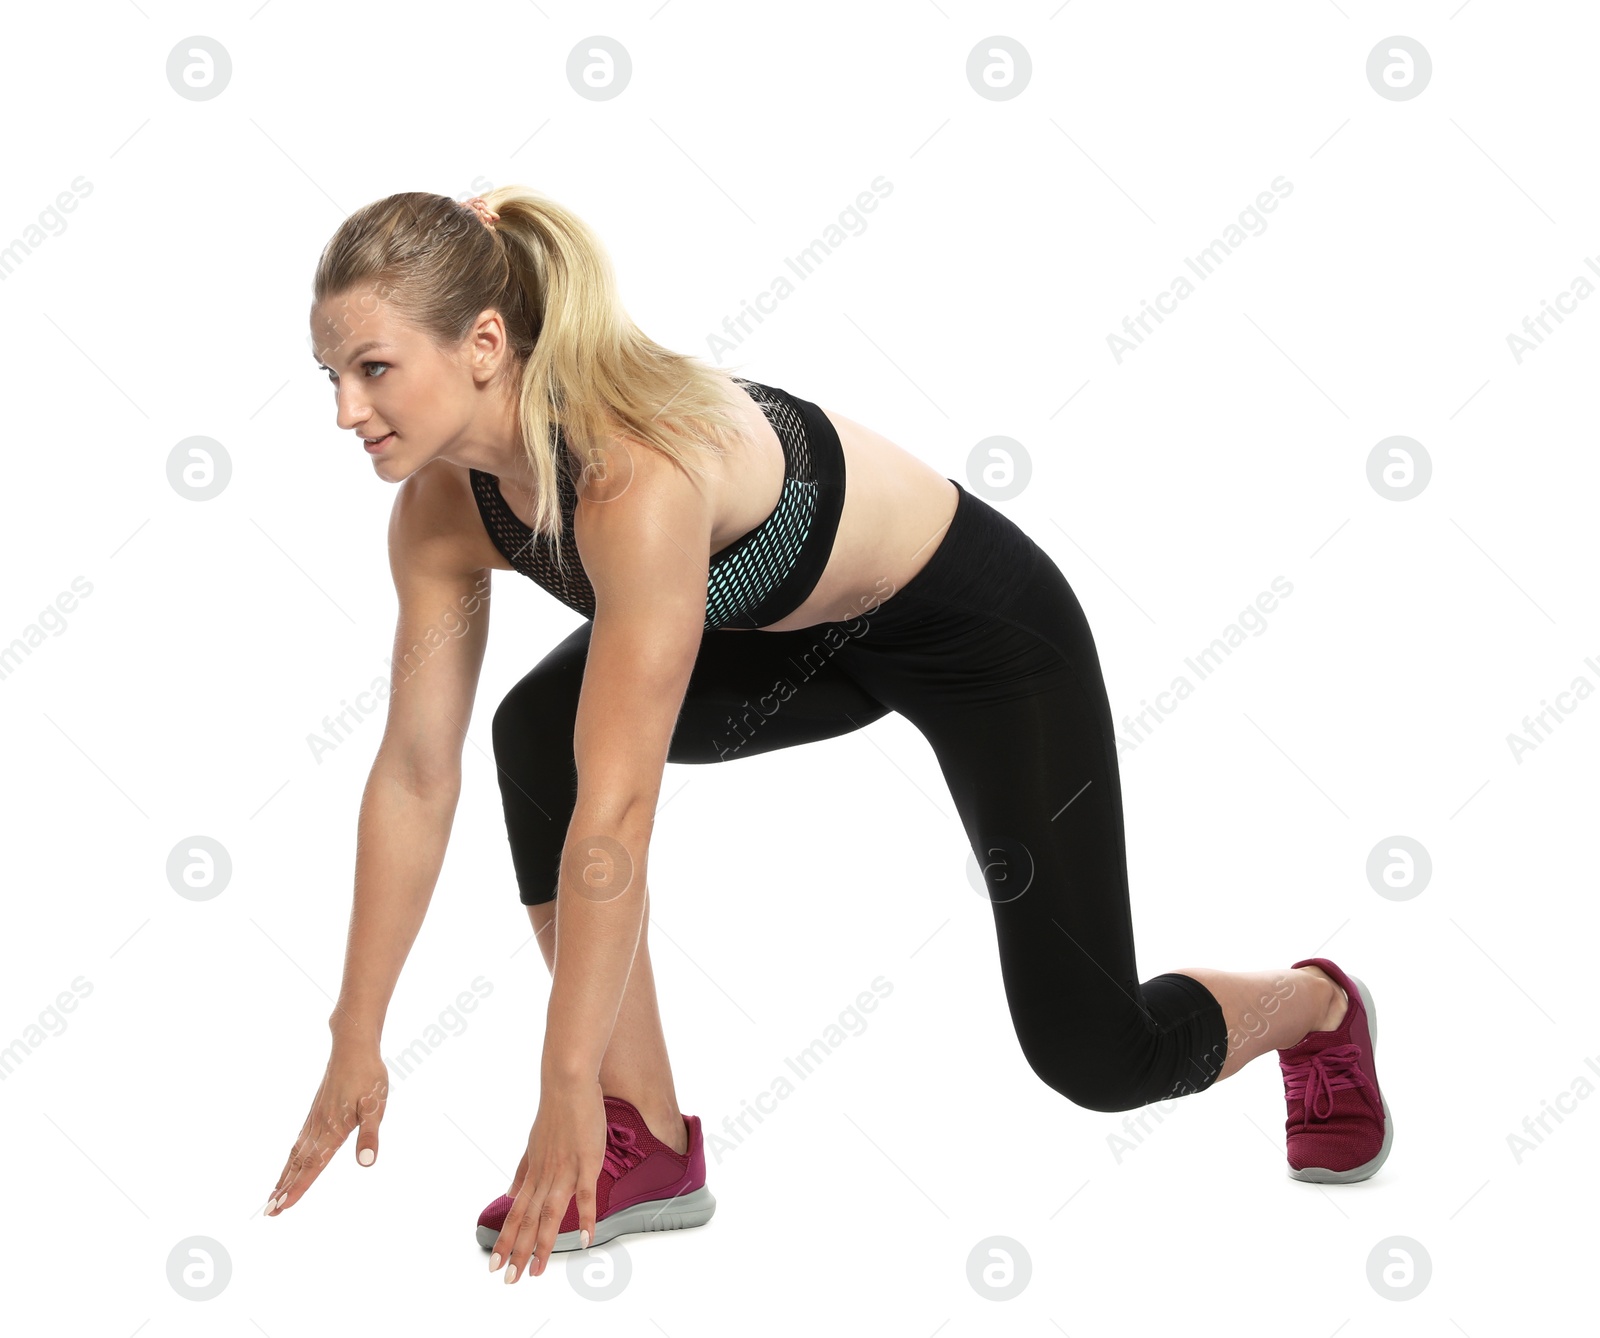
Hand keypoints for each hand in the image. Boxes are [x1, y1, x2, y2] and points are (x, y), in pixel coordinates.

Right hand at [264, 1045, 388, 1215]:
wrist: (352, 1047)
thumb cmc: (369, 1075)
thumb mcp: (376, 1105)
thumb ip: (370, 1135)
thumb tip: (367, 1164)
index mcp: (334, 1129)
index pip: (313, 1166)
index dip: (298, 1188)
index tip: (281, 1207)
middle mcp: (319, 1127)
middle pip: (299, 1164)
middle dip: (284, 1189)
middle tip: (269, 1213)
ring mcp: (315, 1119)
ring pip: (296, 1154)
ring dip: (285, 1176)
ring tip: (272, 1195)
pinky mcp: (316, 1112)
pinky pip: (300, 1141)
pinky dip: (292, 1158)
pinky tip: (291, 1164)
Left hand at [488, 1075, 606, 1281]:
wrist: (567, 1084)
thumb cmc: (556, 1111)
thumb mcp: (533, 1144)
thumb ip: (523, 1171)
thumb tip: (509, 1191)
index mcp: (533, 1172)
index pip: (516, 1213)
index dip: (506, 1239)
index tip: (495, 1264)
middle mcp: (544, 1176)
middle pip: (528, 1220)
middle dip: (518, 1251)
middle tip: (509, 1280)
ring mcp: (565, 1170)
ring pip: (550, 1214)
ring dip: (543, 1244)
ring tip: (537, 1271)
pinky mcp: (586, 1162)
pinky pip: (585, 1196)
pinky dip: (585, 1219)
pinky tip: (586, 1240)